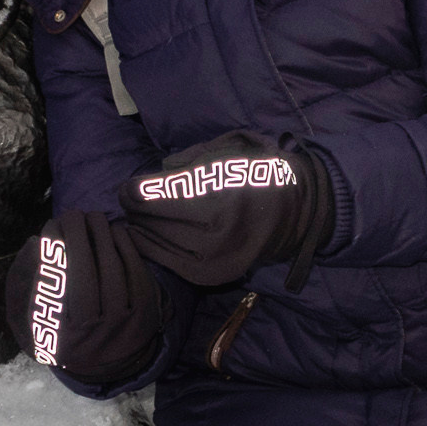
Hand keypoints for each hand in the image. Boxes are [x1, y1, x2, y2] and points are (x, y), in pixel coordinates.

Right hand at [6, 209, 162, 383]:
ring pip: (110, 271)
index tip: (49, 228)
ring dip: (101, 235)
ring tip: (91, 217)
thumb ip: (23, 285)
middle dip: (76, 237)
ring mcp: (120, 327)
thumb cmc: (62, 328)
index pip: (51, 288)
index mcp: (57, 338)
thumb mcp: (29, 318)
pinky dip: (124, 246)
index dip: (50, 253)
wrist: (108, 361)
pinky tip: (114, 230)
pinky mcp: (145, 315)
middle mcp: (89, 336)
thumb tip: (34, 244)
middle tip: (70, 214)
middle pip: (82, 276)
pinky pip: (135, 272)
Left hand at [118, 129, 334, 289]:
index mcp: (219, 193)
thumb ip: (187, 161)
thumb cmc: (259, 171)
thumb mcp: (226, 150)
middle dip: (136, 209)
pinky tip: (148, 237)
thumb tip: (152, 180)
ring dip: (142, 230)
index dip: (135, 190)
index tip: (128, 186)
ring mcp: (216, 258)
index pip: (157, 196)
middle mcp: (216, 230)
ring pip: (158, 244)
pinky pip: (172, 264)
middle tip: (129, 200)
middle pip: (153, 220)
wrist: (298, 210)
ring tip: (137, 217)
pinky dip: (155, 250)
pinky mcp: (215, 275)